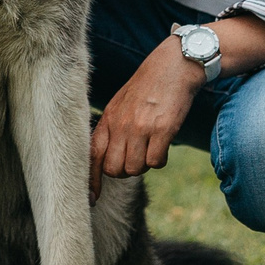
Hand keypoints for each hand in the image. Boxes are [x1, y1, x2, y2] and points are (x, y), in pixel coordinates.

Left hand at [89, 39, 203, 198]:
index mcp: (108, 119)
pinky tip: (162, 145)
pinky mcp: (163, 130)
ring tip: (150, 147)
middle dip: (125, 170)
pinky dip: (160, 160)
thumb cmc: (146, 88)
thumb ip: (111, 129)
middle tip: (136, 157)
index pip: (92, 157)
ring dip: (144, 165)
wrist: (173, 66)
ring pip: (136, 169)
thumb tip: (106, 161)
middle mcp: (121, 125)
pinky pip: (156, 162)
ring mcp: (141, 128)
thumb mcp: (120, 104)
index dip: (91, 182)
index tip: (92, 199)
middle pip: (115, 170)